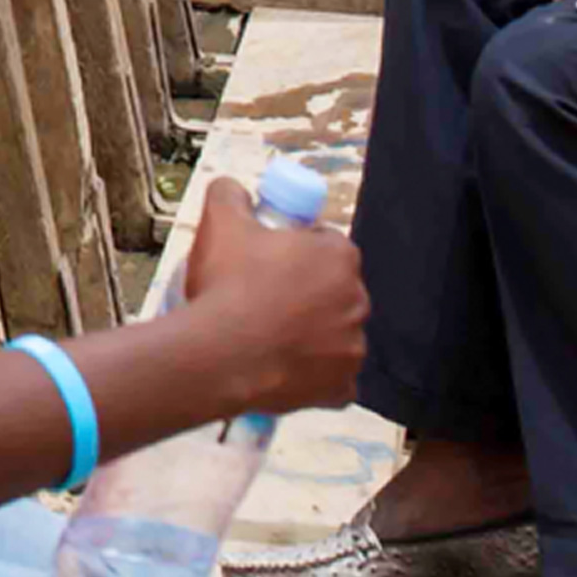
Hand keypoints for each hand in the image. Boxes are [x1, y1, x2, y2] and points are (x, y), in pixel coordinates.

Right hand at [171, 177, 367, 411]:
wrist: (220, 354)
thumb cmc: (228, 284)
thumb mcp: (221, 221)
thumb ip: (230, 193)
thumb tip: (233, 189)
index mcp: (339, 256)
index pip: (327, 244)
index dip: (298, 250)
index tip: (270, 260)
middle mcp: (357, 300)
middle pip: (333, 290)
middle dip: (308, 293)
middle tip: (265, 298)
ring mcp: (353, 348)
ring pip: (335, 334)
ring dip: (312, 334)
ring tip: (268, 336)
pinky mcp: (342, 388)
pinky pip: (333, 377)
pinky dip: (314, 374)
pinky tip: (283, 367)